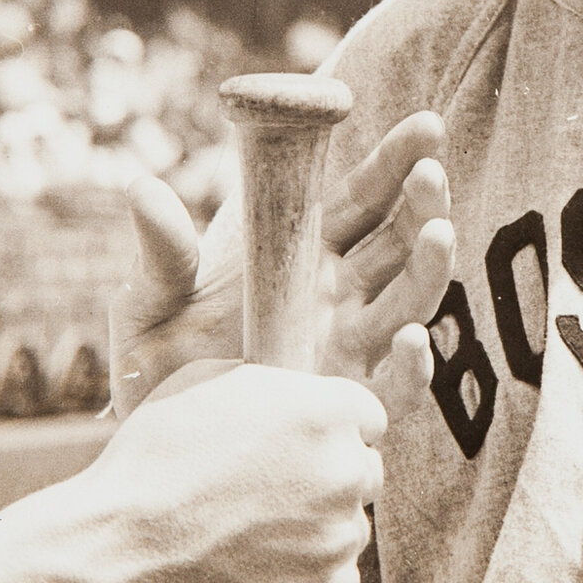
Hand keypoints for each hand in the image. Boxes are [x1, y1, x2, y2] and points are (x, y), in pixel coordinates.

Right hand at [85, 362, 384, 582]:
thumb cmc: (150, 463)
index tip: (298, 450)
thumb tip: (291, 391)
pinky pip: (333, 580)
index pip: (366, 417)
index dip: (330, 432)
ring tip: (245, 537)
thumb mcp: (203, 387)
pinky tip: (251, 573)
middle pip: (363, 473)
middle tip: (268, 497)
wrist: (119, 552)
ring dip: (313, 532)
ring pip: (347, 529)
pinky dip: (302, 581)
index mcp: (324, 410)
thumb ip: (268, 386)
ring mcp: (341, 536)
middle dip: (326, 480)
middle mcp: (345, 470)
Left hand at [109, 111, 454, 420]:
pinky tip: (412, 339)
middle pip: (397, 239)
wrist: (158, 456)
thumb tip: (143, 190)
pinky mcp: (348, 404)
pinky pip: (395, 387)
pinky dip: (411, 365)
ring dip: (430, 266)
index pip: (361, 196)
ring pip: (410, 301)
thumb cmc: (157, 370)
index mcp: (301, 252)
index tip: (426, 127)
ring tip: (439, 233)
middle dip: (422, 203)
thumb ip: (160, 253)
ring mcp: (350, 349)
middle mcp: (339, 295)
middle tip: (431, 172)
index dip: (395, 162)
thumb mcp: (152, 305)